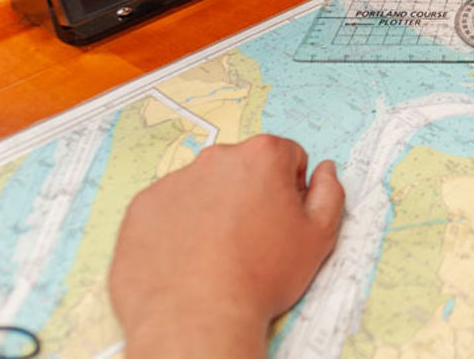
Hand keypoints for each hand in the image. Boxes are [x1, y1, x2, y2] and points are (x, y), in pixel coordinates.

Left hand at [109, 135, 343, 357]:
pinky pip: (167, 210)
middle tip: (252, 241)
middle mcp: (215, 159)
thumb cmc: (262, 277)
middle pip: (242, 168)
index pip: (286, 156)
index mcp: (261, 157)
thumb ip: (330, 193)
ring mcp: (174, 181)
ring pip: (203, 188)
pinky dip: (179, 228)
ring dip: (213, 210)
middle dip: (250, 195)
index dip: (291, 189)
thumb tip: (325, 170)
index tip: (283, 219)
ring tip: (217, 256)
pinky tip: (189, 260)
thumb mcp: (318, 238)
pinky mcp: (143, 208)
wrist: (196, 318)